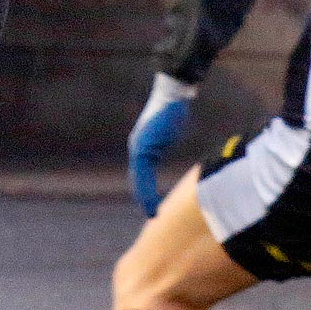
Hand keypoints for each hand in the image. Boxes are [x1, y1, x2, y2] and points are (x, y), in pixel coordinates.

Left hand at [128, 72, 197, 216]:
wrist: (172, 96)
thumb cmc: (174, 111)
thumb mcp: (168, 132)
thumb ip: (165, 143)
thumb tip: (169, 144)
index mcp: (142, 147)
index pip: (141, 173)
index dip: (145, 189)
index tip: (150, 203)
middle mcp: (137, 148)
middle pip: (137, 178)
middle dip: (143, 196)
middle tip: (151, 213)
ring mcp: (139, 147)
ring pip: (139, 178)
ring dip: (144, 196)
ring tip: (151, 212)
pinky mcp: (143, 147)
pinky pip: (143, 172)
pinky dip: (147, 188)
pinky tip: (150, 198)